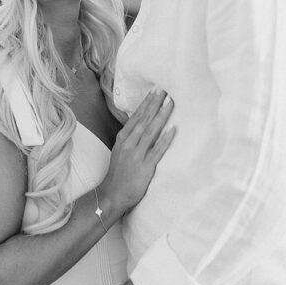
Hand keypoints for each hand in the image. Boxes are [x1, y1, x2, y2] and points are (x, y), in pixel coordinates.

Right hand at [101, 89, 176, 211]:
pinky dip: (165, 139)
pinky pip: (157, 150)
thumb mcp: (121, 150)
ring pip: (151, 131)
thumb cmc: (119, 173)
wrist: (112, 194)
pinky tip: (173, 129)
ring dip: (161, 116)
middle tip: (164, 90)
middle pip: (144, 120)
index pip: (136, 116)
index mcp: (123, 138)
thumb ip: (131, 137)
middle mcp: (129, 143)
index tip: (155, 90)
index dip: (146, 103)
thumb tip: (141, 122)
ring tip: (170, 103)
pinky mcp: (145, 166)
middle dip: (154, 104)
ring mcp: (136, 154)